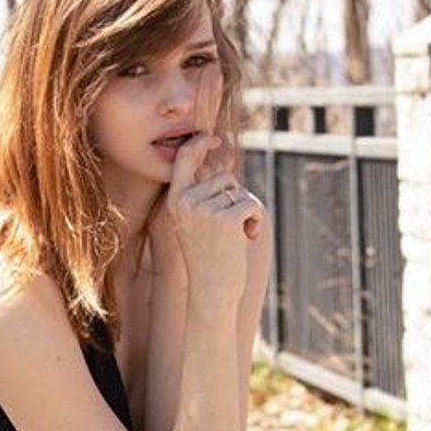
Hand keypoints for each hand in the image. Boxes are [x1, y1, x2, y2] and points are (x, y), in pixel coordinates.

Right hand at [162, 134, 264, 315]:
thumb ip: (205, 194)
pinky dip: (255, 221)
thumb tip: (225, 161)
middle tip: (228, 229)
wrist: (212, 291)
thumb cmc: (208, 258)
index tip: (214, 139)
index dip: (200, 143)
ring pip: (238, 191)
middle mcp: (186, 202)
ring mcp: (205, 209)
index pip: (184, 159)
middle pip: (223, 178)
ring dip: (245, 210)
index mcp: (175, 201)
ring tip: (234, 236)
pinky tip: (245, 239)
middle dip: (234, 198)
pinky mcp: (226, 218)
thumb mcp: (198, 222)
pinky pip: (251, 204)